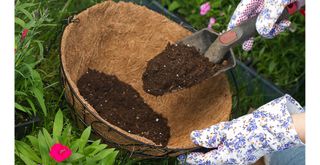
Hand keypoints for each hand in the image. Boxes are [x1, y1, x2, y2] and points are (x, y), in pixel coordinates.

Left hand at [179, 94, 304, 164]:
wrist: (269, 130)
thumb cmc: (247, 129)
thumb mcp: (224, 130)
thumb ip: (208, 136)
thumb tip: (193, 137)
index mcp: (224, 159)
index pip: (202, 161)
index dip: (190, 158)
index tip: (181, 155)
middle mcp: (230, 162)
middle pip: (209, 162)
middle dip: (198, 158)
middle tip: (187, 152)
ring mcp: (237, 160)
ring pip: (216, 159)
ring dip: (207, 154)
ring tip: (198, 147)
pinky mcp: (241, 155)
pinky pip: (224, 155)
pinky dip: (216, 151)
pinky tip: (214, 143)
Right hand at [227, 0, 303, 50]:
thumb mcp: (276, 2)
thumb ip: (268, 16)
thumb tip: (262, 32)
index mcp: (252, 1)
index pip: (239, 15)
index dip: (234, 27)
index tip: (230, 38)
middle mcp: (259, 4)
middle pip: (250, 22)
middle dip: (251, 34)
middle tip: (247, 47)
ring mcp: (269, 7)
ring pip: (265, 24)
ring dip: (273, 29)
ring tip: (282, 27)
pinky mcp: (279, 10)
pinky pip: (276, 22)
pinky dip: (281, 26)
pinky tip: (286, 24)